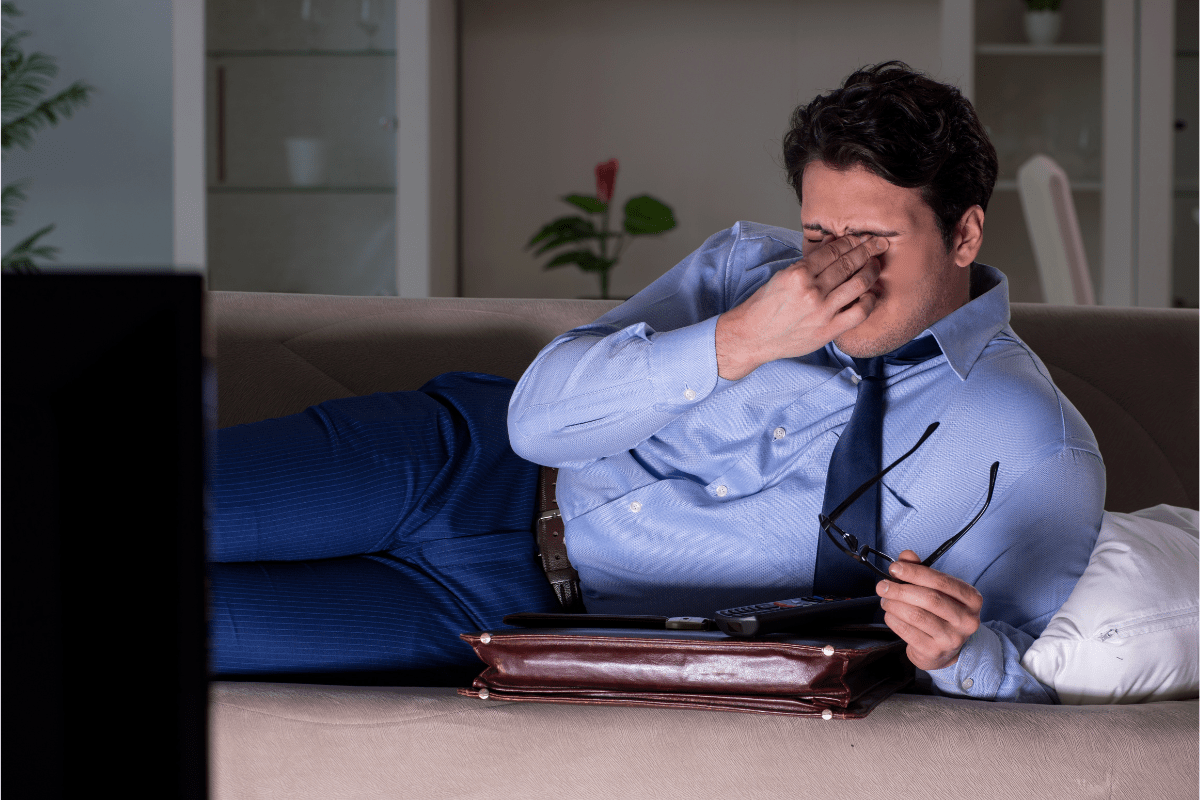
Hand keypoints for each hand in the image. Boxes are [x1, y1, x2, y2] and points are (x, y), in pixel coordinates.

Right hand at [714, 235, 886, 379]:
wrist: (751, 337)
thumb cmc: (764, 307)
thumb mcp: (781, 277)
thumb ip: (807, 266)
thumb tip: (833, 251)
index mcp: (798, 274)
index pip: (833, 251)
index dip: (851, 242)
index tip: (860, 238)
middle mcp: (812, 290)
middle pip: (849, 264)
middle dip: (867, 250)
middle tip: (878, 243)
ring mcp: (822, 311)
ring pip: (859, 283)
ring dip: (871, 271)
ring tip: (875, 265)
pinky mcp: (829, 330)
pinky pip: (860, 312)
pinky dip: (869, 300)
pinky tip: (870, 294)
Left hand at [877, 550, 981, 671]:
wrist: (944, 650)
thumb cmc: (940, 614)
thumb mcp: (937, 590)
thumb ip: (921, 571)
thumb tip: (906, 556)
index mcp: (971, 599)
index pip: (942, 581)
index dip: (915, 572)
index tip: (895, 568)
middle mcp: (966, 620)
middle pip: (930, 599)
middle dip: (900, 590)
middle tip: (882, 586)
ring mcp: (952, 638)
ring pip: (917, 616)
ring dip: (894, 605)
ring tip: (885, 600)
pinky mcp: (935, 652)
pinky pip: (908, 632)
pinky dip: (893, 620)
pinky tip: (890, 615)